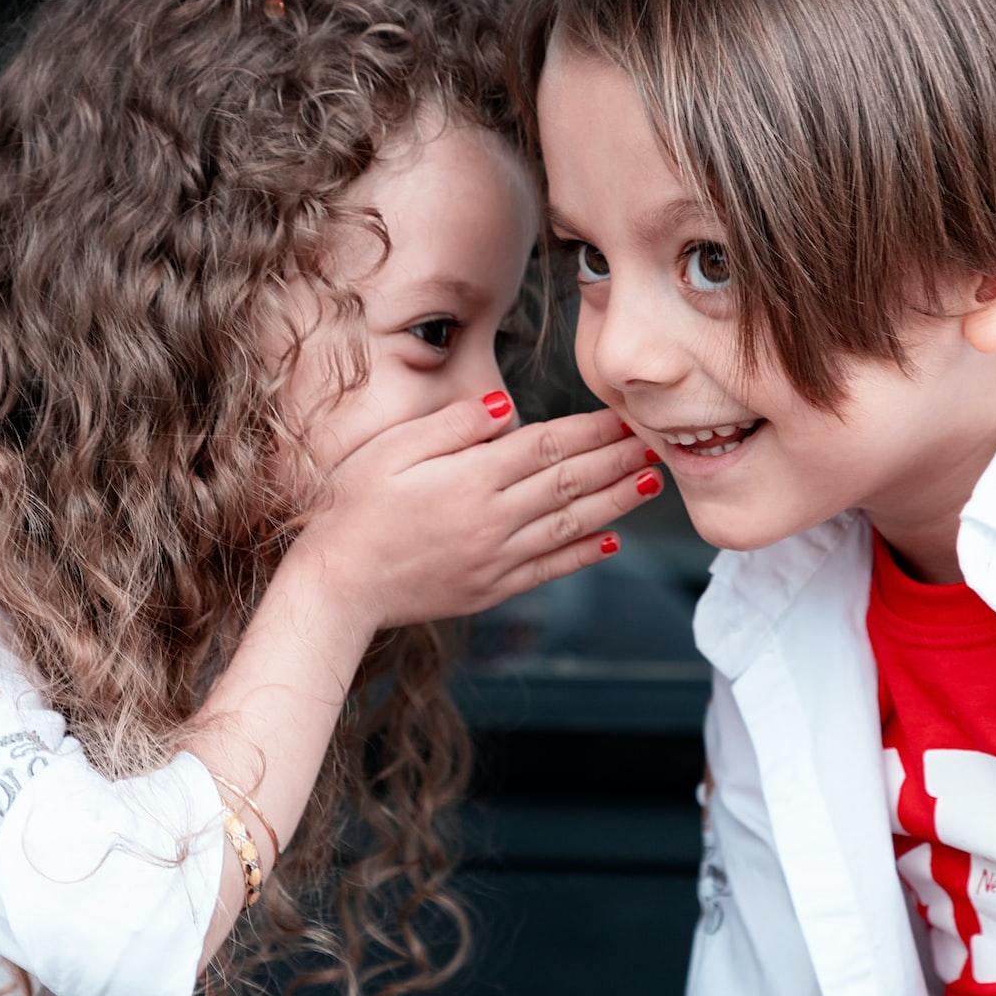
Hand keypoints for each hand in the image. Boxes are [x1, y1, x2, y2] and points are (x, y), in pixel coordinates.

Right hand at [285, 393, 662, 631]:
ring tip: (650, 484)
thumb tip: (507, 407)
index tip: (624, 416)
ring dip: (615, 504)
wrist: (337, 585)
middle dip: (617, 460)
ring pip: (569, 525)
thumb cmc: (352, 507)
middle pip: (569, 482)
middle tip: (657, 442)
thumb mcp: (392, 450)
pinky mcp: (490, 589)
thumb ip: (453, 426)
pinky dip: (582, 555)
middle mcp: (493, 520)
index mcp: (471, 479)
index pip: (546, 446)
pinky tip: (610, 542)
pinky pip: (549, 569)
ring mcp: (495, 559)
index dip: (590, 430)